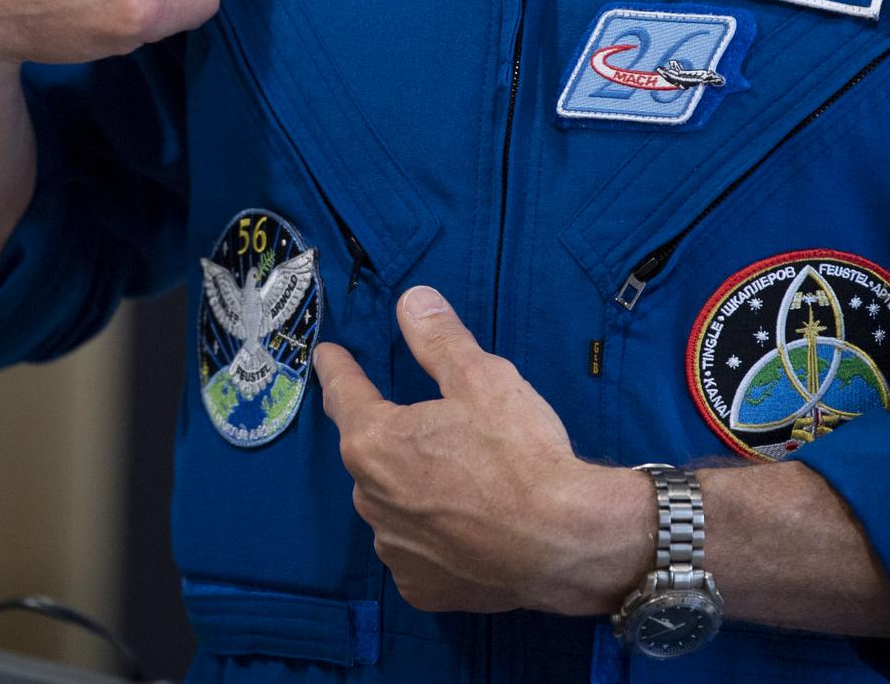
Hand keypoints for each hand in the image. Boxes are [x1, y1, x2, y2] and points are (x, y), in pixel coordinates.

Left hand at [314, 286, 652, 614]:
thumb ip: (439, 338)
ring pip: (394, 505)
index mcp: (376, 441)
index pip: (345, 394)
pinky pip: (417, 550)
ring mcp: (394, 549)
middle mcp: (371, 498)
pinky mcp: (421, 588)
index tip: (327, 357)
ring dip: (413, 489)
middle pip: (373, 454)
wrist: (562, 540)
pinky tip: (467, 526)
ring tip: (461, 481)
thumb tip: (412, 301)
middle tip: (436, 428)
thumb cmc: (520, 453)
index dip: (337, 370)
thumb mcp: (483, 378)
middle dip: (394, 437)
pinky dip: (433, 534)